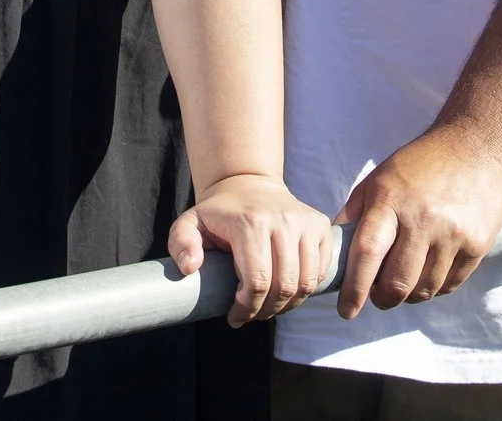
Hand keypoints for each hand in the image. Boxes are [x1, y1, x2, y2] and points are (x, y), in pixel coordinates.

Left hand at [167, 173, 335, 327]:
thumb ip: (181, 243)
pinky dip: (307, 289)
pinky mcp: (320, 226)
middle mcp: (283, 220)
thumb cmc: (217, 213)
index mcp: (250, 222)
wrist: (248, 184)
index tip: (235, 317)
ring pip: (306, 283)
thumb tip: (190, 268)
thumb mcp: (189, 223)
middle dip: (267, 311)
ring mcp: (305, 222)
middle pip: (284, 286)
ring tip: (270, 307)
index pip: (257, 282)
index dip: (247, 308)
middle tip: (252, 315)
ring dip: (289, 305)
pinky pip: (321, 271)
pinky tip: (287, 290)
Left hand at [334, 124, 501, 318]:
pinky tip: (431, 268)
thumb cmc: (420, 164)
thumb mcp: (380, 179)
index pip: (366, 254)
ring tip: (406, 277)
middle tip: (378, 296)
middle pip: (396, 283)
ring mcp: (452, 232)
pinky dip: (435, 286)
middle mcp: (421, 217)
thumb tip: (331, 253)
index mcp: (389, 199)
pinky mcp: (477, 243)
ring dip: (410, 294)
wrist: (477, 146)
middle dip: (382, 299)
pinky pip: (449, 284)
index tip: (346, 311)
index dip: (354, 290)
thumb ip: (355, 215)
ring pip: (424, 290)